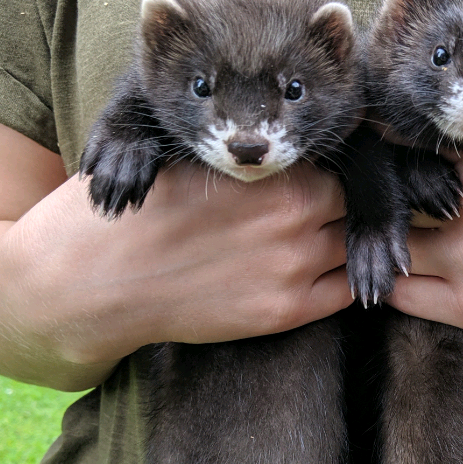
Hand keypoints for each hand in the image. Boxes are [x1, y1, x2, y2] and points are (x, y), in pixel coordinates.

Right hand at [0, 131, 351, 387]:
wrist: (106, 274)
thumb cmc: (151, 208)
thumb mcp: (206, 159)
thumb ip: (262, 157)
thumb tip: (305, 152)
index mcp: (278, 172)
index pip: (346, 166)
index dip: (345, 173)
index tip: (338, 181)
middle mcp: (295, 217)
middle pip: (356, 207)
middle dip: (352, 207)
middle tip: (346, 211)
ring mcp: (294, 267)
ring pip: (354, 249)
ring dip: (354, 244)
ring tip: (344, 241)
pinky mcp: (285, 311)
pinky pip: (345, 293)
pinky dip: (353, 282)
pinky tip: (342, 275)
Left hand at [387, 130, 462, 347]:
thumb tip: (417, 135)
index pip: (410, 149)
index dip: (387, 155)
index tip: (373, 161)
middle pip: (394, 203)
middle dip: (379, 204)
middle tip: (366, 206)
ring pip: (395, 253)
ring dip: (384, 248)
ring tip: (381, 243)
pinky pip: (408, 297)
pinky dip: (395, 283)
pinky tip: (397, 274)